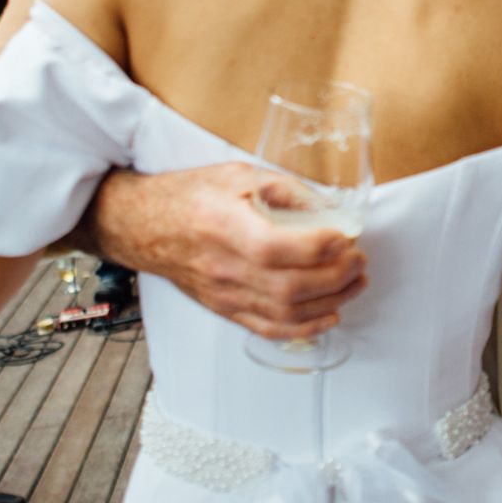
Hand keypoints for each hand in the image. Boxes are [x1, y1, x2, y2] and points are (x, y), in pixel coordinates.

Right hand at [88, 164, 368, 339]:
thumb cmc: (190, 195)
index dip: (317, 247)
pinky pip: (268, 328)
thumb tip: (330, 209)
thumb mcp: (238, 174)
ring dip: (331, 301)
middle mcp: (222, 266)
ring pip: (285, 312)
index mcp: (222, 225)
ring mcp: (223, 293)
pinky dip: (305, 327)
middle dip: (336, 276)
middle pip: (288, 286)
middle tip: (358, 259)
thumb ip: (285, 189)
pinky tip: (330, 314)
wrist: (142, 225)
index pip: (274, 248)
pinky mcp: (225, 308)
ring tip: (355, 282)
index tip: (344, 237)